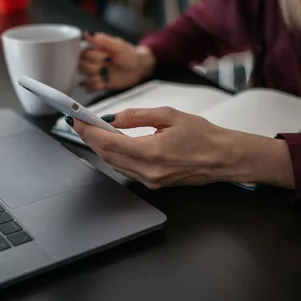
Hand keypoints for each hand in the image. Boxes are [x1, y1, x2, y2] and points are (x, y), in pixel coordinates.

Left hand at [69, 108, 293, 189]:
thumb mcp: (170, 115)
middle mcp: (148, 171)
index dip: (88, 131)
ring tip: (94, 129)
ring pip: (114, 164)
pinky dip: (115, 155)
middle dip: (90, 138)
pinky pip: (126, 170)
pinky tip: (114, 143)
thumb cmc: (203, 135)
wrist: (224, 158)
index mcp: (152, 151)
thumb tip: (113, 118)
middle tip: (81, 122)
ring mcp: (150, 181)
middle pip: (106, 155)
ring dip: (101, 147)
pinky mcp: (154, 184)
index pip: (108, 142)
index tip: (77, 119)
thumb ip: (138, 116)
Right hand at [79, 32, 155, 91]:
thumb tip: (86, 33)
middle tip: (103, 67)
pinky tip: (102, 83)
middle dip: (91, 67)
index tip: (102, 56)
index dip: (90, 56)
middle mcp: (94, 63)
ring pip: (84, 78)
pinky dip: (93, 87)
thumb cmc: (129, 54)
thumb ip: (102, 40)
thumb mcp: (117, 45)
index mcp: (96, 51)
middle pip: (81, 66)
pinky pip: (89, 88)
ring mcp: (97, 74)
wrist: (139, 68)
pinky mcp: (101, 84)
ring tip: (103, 76)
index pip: (83, 53)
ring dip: (92, 78)